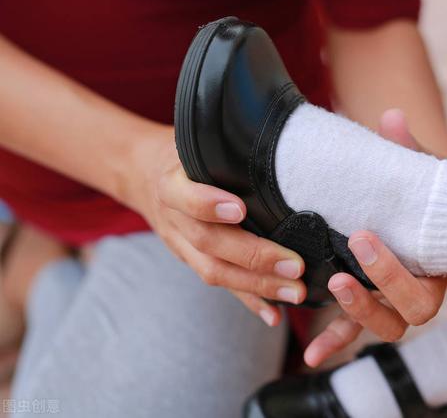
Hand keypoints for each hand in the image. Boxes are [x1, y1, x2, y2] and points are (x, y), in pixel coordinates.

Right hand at [128, 126, 304, 326]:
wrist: (140, 173)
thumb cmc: (181, 153)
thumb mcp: (193, 141)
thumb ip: (224, 150)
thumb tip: (284, 145)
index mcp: (172, 182)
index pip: (186, 197)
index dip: (209, 204)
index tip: (240, 209)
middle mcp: (174, 218)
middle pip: (209, 243)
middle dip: (254, 256)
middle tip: (294, 266)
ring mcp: (180, 244)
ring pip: (215, 271)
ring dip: (258, 286)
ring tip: (294, 292)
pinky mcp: (191, 260)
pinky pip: (220, 284)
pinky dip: (248, 302)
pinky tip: (274, 316)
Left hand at [304, 109, 446, 365]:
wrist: (411, 212)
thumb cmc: (428, 196)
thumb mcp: (425, 174)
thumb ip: (412, 153)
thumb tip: (391, 118)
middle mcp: (433, 290)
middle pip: (425, 306)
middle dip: (395, 278)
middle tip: (365, 240)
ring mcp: (399, 302)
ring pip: (391, 325)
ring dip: (362, 308)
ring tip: (338, 282)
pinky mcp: (368, 305)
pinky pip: (353, 331)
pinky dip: (334, 340)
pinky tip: (311, 355)